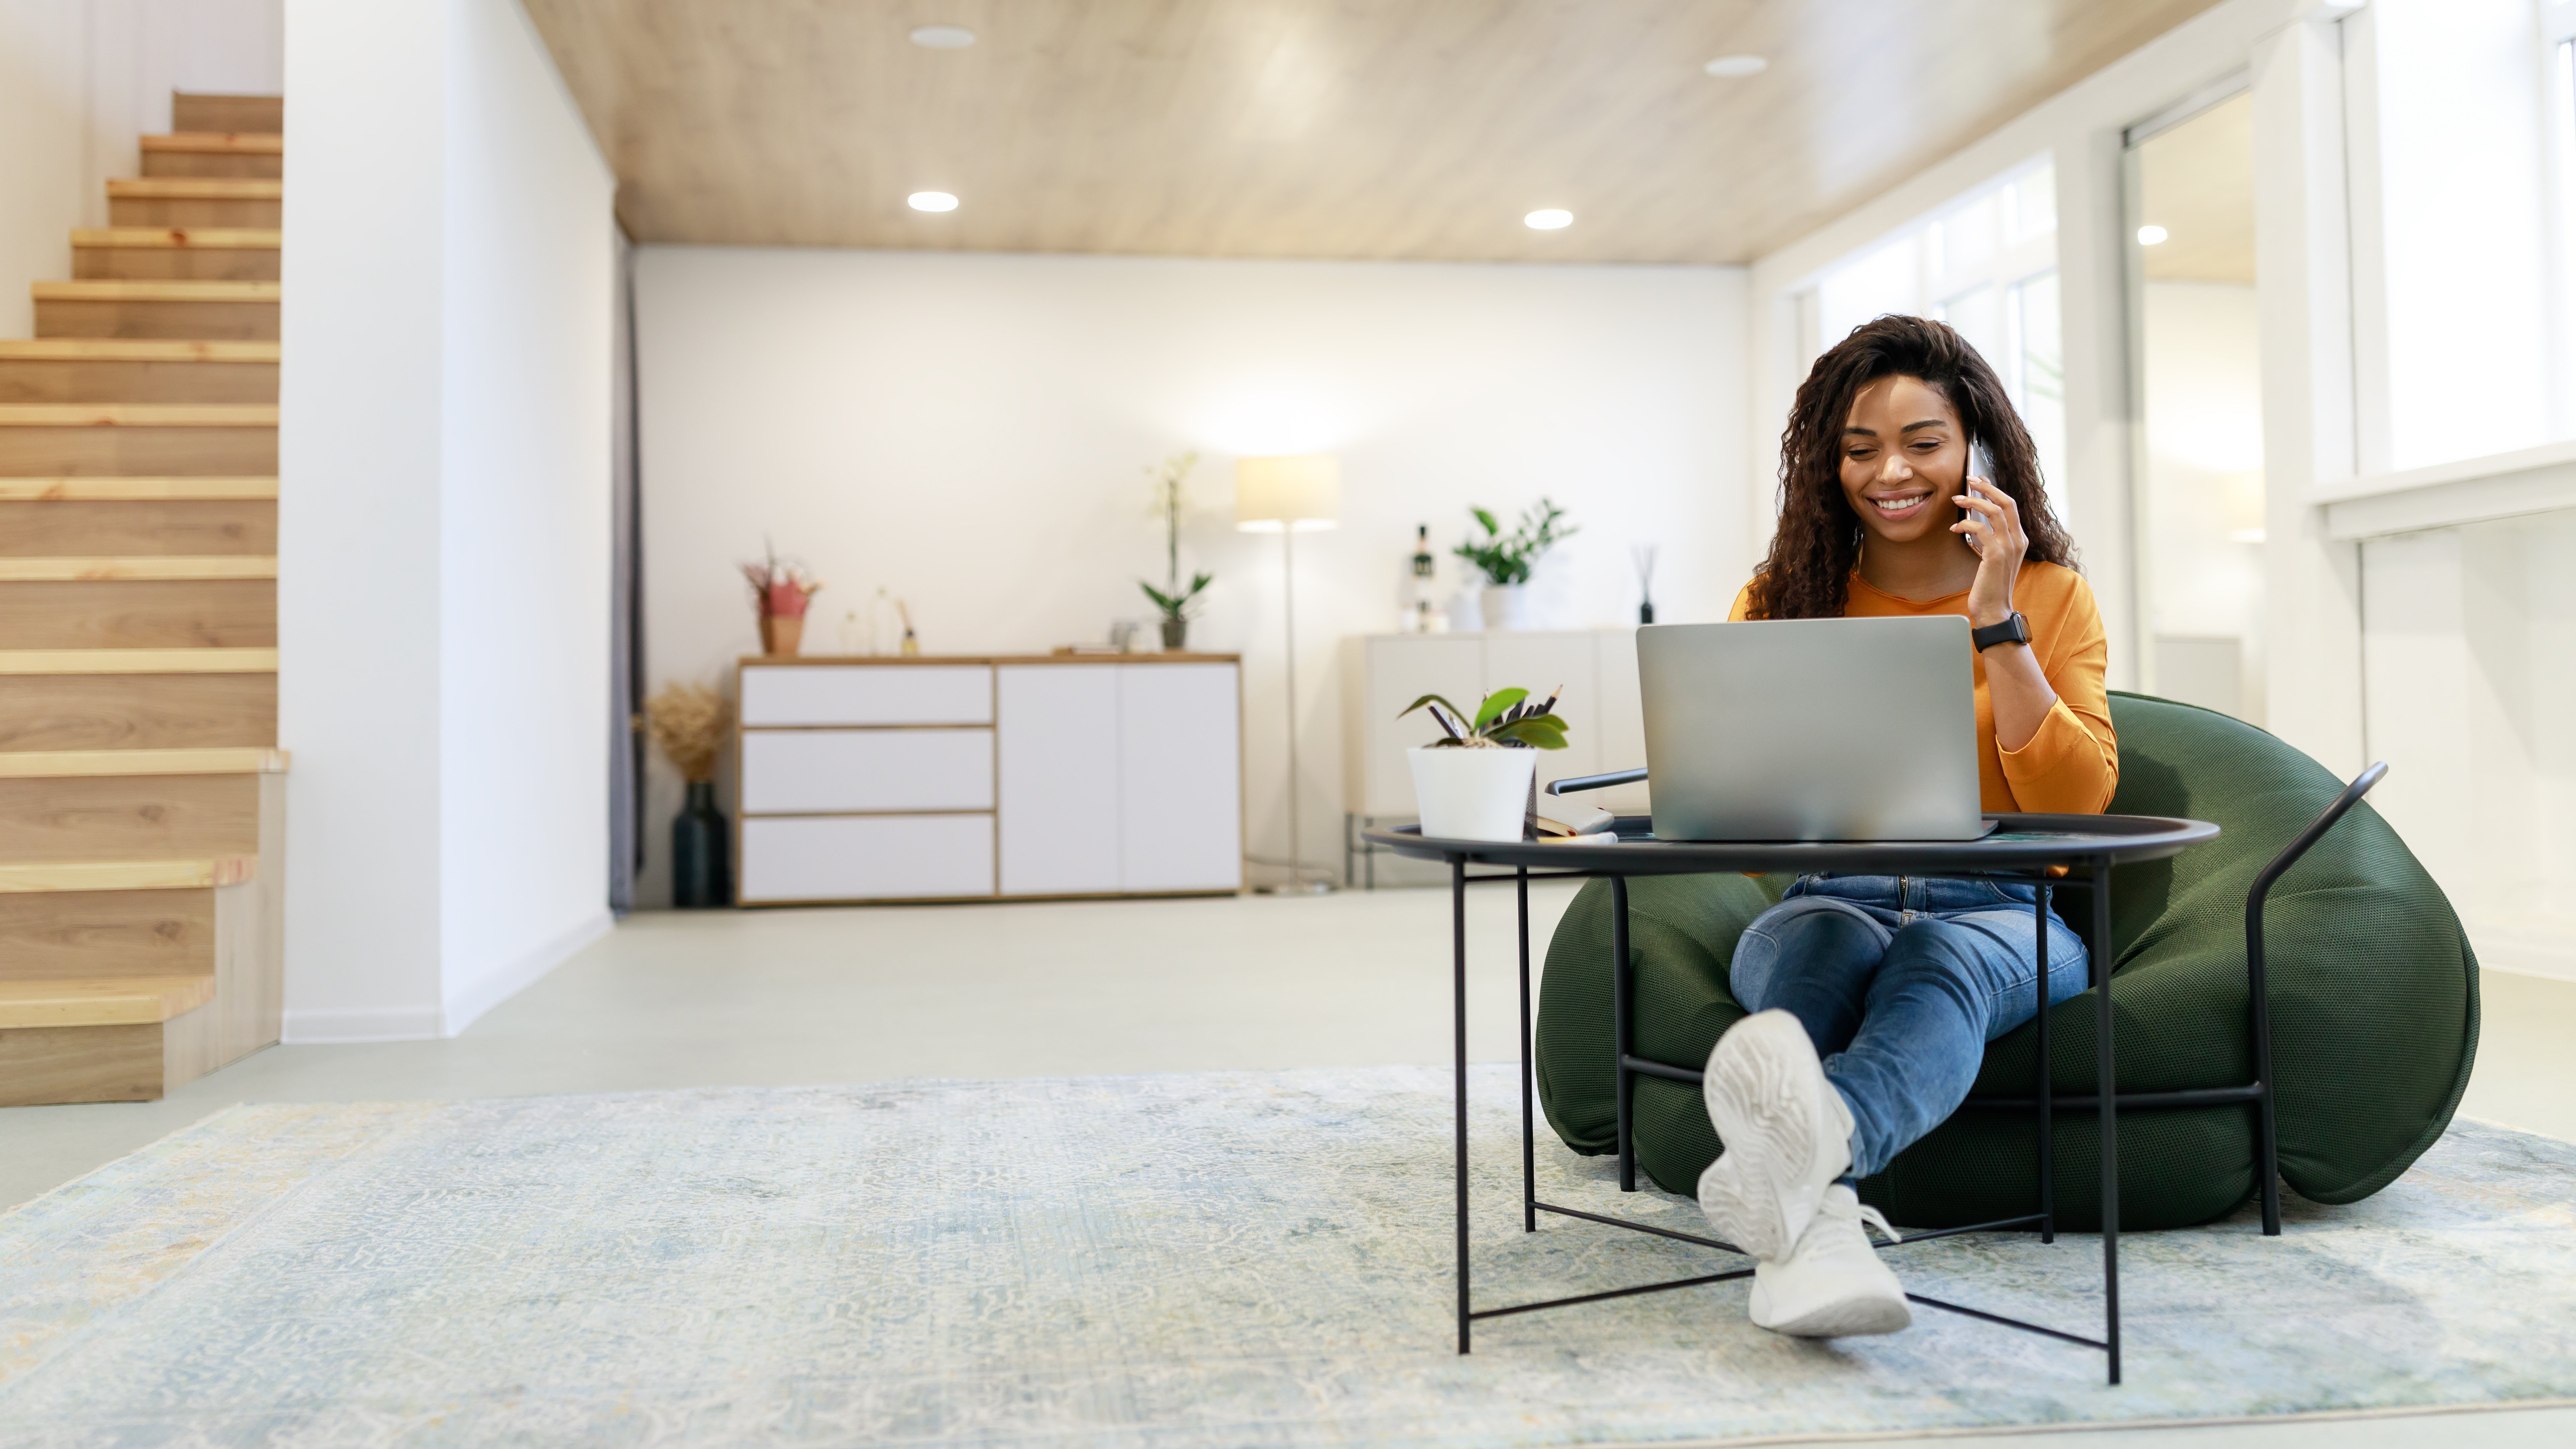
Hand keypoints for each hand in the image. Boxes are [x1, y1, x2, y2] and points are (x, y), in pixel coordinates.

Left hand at [1950, 475, 2026, 628]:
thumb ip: (1990, 540)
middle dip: (1986, 487)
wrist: (1994, 609)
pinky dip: (1965, 524)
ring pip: (1993, 512)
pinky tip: (1955, 527)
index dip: (1994, 490)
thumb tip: (1976, 524)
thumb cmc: (1991, 585)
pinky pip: (1980, 530)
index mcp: (2020, 539)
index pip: (2010, 506)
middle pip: (2006, 502)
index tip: (1979, 480)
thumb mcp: (1993, 558)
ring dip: (1973, 502)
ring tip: (1957, 499)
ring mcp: (2009, 547)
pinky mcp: (1995, 555)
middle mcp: (2018, 540)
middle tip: (1969, 479)